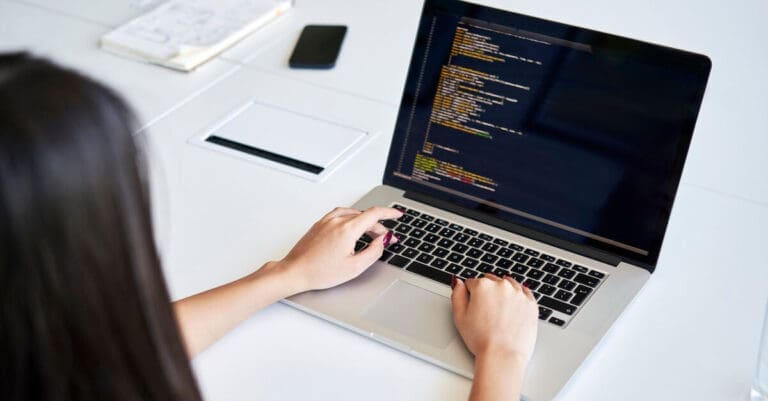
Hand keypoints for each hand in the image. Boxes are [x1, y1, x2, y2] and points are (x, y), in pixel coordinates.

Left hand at [268, 206, 402, 292]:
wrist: (295, 272)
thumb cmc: (319, 272)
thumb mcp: (354, 267)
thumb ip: (373, 252)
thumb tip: (383, 241)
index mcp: (347, 229)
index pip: (374, 214)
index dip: (390, 213)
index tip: (398, 215)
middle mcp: (337, 220)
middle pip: (365, 216)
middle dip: (378, 226)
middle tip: (385, 240)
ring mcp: (326, 220)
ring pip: (353, 214)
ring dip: (365, 222)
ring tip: (370, 236)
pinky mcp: (319, 224)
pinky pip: (341, 215)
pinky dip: (352, 220)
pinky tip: (353, 230)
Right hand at [451, 275, 537, 363]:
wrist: (503, 356)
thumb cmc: (481, 340)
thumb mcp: (459, 317)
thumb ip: (457, 295)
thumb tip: (458, 283)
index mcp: (483, 286)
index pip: (472, 283)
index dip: (470, 295)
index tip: (472, 305)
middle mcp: (502, 285)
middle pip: (490, 281)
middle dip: (487, 292)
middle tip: (485, 311)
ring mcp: (518, 294)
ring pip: (508, 284)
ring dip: (502, 292)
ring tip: (499, 311)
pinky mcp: (531, 303)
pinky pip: (524, 293)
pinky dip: (518, 297)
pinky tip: (512, 308)